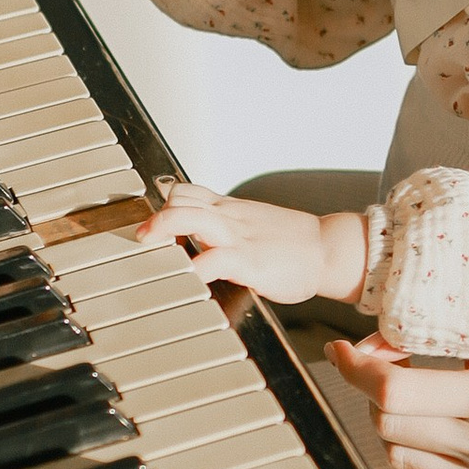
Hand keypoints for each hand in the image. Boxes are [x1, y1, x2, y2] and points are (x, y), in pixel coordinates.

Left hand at [137, 186, 367, 307]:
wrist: (328, 249)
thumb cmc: (291, 243)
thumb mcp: (251, 224)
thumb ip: (222, 227)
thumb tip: (191, 238)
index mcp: (228, 210)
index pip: (186, 192)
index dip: (161, 204)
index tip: (148, 226)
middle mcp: (229, 218)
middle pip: (182, 199)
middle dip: (154, 216)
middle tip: (140, 236)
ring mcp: (239, 237)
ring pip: (192, 218)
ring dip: (164, 227)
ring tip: (146, 243)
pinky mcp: (251, 261)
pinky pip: (216, 258)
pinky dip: (194, 267)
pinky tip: (186, 276)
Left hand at [324, 337, 468, 468]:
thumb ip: (440, 347)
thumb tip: (369, 352)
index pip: (395, 391)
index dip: (357, 370)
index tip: (344, 352)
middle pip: (388, 426)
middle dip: (377, 395)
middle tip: (390, 375)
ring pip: (401, 459)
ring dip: (399, 430)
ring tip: (428, 409)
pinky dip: (432, 459)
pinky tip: (461, 442)